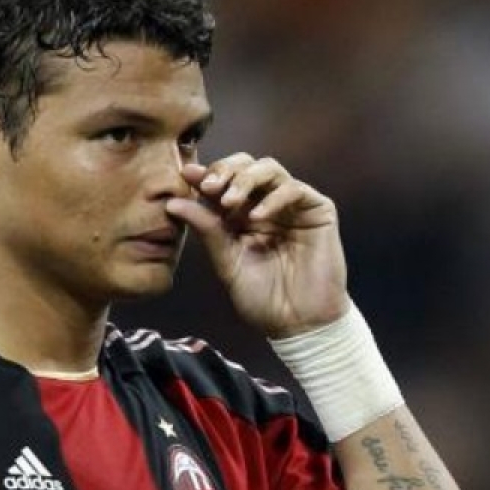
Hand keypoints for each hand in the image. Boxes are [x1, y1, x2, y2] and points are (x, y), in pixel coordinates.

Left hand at [165, 153, 348, 338]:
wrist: (298, 324)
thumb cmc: (263, 298)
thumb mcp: (227, 262)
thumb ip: (206, 230)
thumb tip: (172, 203)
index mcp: (242, 215)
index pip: (223, 182)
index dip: (206, 175)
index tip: (187, 176)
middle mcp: (266, 204)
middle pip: (246, 165)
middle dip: (225, 170)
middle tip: (208, 187)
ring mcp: (292, 205)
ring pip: (269, 168)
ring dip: (245, 179)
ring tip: (229, 202)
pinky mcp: (318, 210)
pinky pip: (295, 189)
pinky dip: (273, 198)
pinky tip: (257, 217)